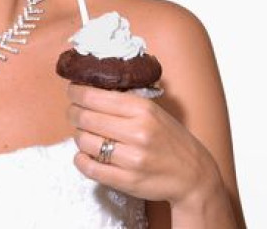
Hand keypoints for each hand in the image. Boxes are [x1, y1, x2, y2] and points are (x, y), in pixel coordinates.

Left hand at [67, 83, 223, 209]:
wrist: (194, 175)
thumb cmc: (169, 139)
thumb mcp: (153, 111)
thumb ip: (124, 100)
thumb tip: (88, 86)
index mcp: (142, 110)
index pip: (93, 96)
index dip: (75, 92)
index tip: (72, 91)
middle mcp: (137, 133)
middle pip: (84, 117)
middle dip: (73, 113)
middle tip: (74, 112)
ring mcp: (131, 159)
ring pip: (83, 142)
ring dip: (79, 136)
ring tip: (86, 134)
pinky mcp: (126, 180)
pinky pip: (89, 168)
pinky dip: (80, 159)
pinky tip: (84, 155)